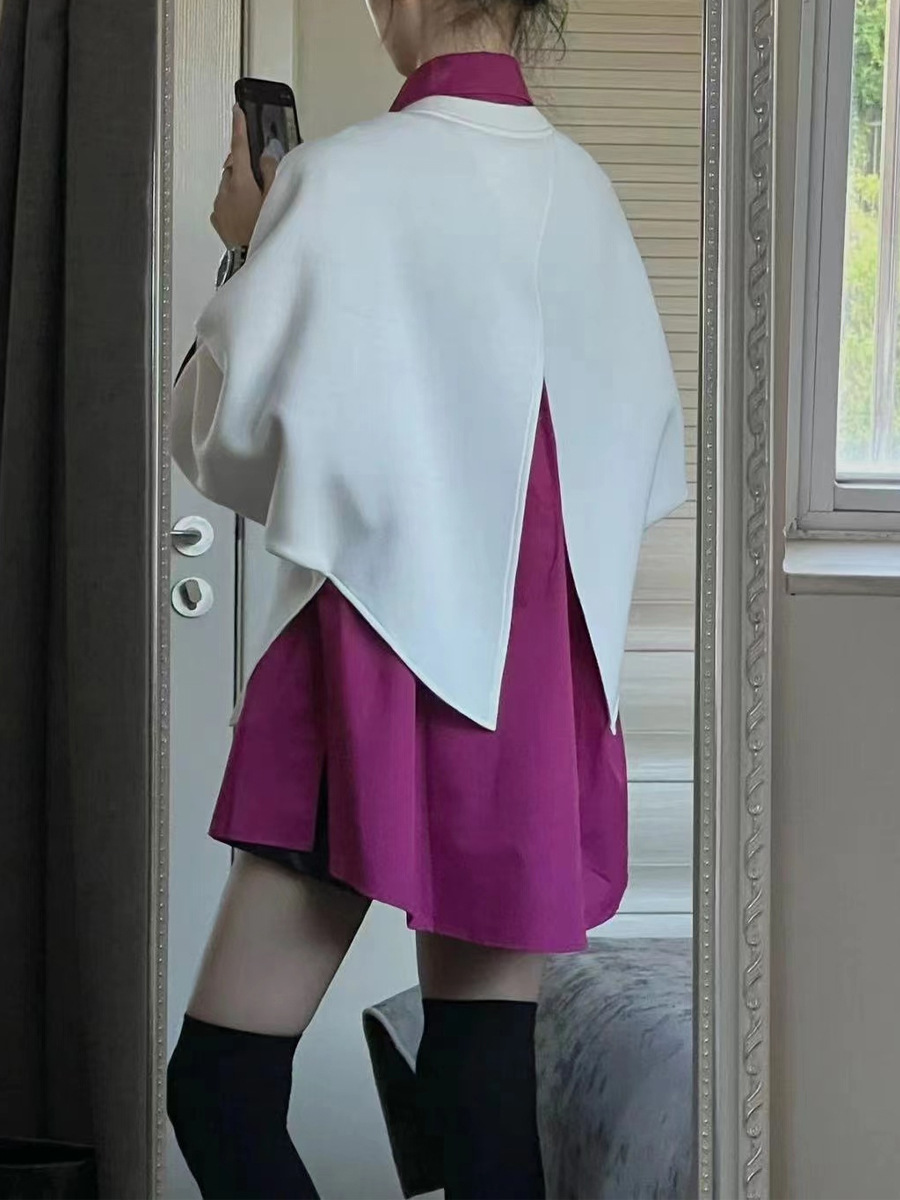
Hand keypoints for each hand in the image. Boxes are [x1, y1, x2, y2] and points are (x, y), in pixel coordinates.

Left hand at [211, 105, 277, 247]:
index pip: (239, 147)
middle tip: (259, 176)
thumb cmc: (264, 231)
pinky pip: (224, 203)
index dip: (239, 126)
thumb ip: (270, 173)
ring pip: (228, 185)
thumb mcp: (275, 199)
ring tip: (255, 203)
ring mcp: (219, 205)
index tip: (237, 110)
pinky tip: (245, 215)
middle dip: (243, 167)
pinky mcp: (216, 219)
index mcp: (240, 182)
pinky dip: (233, 203)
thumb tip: (266, 156)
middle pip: (233, 167)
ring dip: (239, 187)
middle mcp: (225, 190)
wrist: (249, 261)